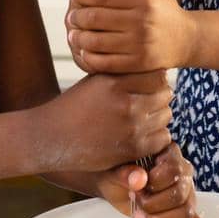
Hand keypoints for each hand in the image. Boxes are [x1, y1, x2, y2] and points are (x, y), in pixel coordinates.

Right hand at [39, 70, 172, 172]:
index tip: (147, 85)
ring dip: (158, 116)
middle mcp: (125, 102)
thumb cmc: (75, 105)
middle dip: (159, 97)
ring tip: (143, 117)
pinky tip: (142, 134)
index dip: (155, 79)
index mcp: (114, 81)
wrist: (52, 136)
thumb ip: (123, 73)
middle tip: (147, 102)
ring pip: (166, 115)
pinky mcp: (132, 148)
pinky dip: (156, 136)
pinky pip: (163, 138)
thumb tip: (155, 69)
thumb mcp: (95, 81)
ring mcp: (130, 127)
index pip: (157, 74)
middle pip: (165, 94)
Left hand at [66, 0, 195, 74]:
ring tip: (73, 33)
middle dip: (76, 16)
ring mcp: (140, 45)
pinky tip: (84, 51)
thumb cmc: (164, 7)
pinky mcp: (138, 64)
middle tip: (71, 17)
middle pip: (95, 18)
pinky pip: (104, 62)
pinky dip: (88, 57)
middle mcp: (142, 22)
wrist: (185, 39)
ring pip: (95, 42)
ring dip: (78, 37)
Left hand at [87, 142, 202, 217]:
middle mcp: (183, 171)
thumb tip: (140, 178)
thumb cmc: (115, 173)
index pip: (175, 170)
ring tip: (141, 217)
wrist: (113, 185)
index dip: (155, 184)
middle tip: (135, 202)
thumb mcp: (114, 171)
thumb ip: (125, 173)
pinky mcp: (185, 210)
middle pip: (180, 194)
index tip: (136, 188)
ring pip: (187, 211)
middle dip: (154, 204)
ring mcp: (187, 191)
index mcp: (169, 153)